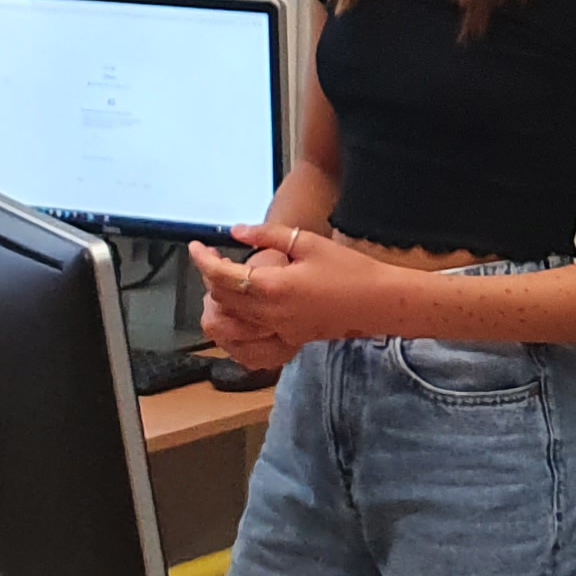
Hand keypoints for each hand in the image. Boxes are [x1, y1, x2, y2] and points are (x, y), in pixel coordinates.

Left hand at [184, 223, 408, 355]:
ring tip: (224, 287)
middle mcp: (271, 314)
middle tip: (214, 261)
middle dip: (210, 279)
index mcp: (274, 287)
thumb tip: (237, 232)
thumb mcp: (309, 243)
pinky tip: (239, 318)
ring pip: (231, 324)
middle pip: (222, 300)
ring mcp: (280, 331)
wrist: (379, 301)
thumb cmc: (350, 270)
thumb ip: (268, 235)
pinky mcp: (290, 340)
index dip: (203, 261)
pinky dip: (237, 332)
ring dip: (220, 306)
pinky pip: (251, 343)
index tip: (196, 248)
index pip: (222, 276)